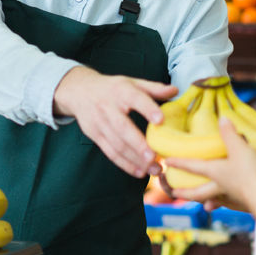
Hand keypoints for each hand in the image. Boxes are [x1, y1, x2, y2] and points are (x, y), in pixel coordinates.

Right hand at [53, 67, 176, 176]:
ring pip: (117, 144)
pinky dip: (124, 164)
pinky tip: (139, 172)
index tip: (160, 120)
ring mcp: (100, 123)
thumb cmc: (112, 88)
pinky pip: (110, 152)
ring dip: (135, 159)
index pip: (135, 99)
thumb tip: (175, 91)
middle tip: (154, 156)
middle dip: (138, 144)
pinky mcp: (95, 135)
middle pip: (122, 127)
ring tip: (154, 169)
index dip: (148, 109)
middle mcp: (108, 107)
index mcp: (121, 91)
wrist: (80, 91)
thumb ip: (154, 88)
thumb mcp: (131, 82)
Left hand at [165, 117, 255, 214]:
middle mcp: (219, 187)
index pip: (192, 166)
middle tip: (173, 193)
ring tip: (205, 205)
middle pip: (197, 193)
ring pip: (214, 200)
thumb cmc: (250, 173)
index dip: (179, 162)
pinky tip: (233, 204)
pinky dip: (228, 204)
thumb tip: (222, 119)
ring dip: (207, 202)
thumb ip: (230, 134)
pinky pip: (231, 204)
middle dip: (184, 192)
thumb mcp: (240, 148)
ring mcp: (231, 198)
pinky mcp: (243, 204)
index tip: (166, 162)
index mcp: (214, 172)